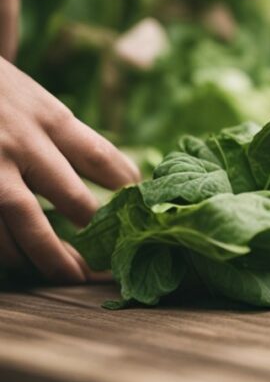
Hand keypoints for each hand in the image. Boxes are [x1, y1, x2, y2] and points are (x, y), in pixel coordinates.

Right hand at [0, 57, 140, 281]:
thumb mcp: (40, 106)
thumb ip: (76, 142)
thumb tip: (128, 181)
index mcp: (49, 118)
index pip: (102, 158)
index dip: (128, 192)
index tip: (143, 216)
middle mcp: (22, 141)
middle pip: (72, 199)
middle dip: (94, 236)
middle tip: (109, 264)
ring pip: (24, 222)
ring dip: (48, 256)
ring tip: (69, 275)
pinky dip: (7, 251)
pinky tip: (22, 265)